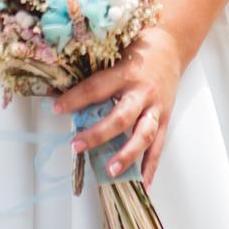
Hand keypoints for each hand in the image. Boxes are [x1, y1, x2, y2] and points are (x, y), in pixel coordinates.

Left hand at [53, 26, 183, 190]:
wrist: (172, 45)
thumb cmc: (139, 45)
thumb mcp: (115, 51)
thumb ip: (93, 69)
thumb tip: (58, 84)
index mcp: (126, 72)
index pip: (97, 88)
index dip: (75, 98)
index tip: (56, 107)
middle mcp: (142, 92)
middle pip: (122, 117)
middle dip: (98, 134)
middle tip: (77, 146)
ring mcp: (156, 108)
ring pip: (143, 135)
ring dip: (127, 155)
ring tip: (111, 171)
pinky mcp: (165, 118)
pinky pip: (159, 146)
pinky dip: (151, 166)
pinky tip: (143, 183)